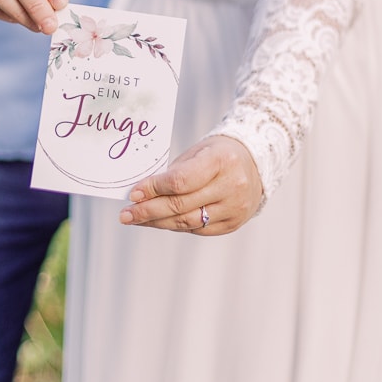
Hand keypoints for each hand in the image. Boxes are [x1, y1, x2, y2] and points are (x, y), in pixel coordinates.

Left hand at [118, 136, 262, 235]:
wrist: (256, 164)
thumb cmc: (218, 154)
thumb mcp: (198, 152)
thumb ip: (173, 173)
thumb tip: (141, 195)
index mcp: (221, 161)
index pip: (181, 181)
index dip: (154, 189)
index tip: (133, 193)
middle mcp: (232, 186)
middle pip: (181, 205)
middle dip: (148, 210)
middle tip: (126, 214)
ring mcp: (235, 207)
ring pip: (187, 221)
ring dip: (157, 222)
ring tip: (137, 219)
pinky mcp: (233, 223)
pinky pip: (198, 229)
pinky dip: (176, 225)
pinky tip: (160, 222)